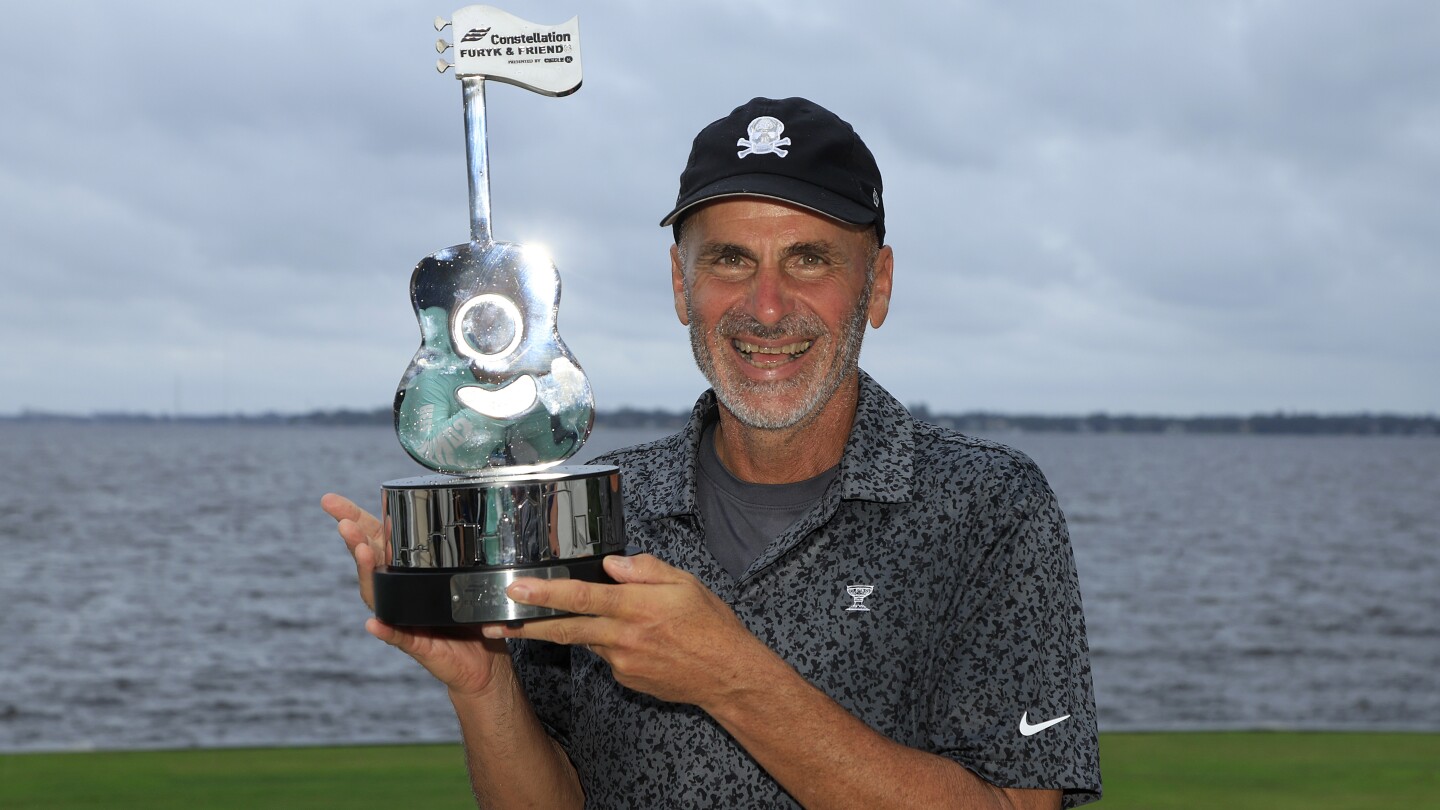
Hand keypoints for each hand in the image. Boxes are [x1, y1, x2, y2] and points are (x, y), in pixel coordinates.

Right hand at [320, 493, 509, 697]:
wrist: (482, 659)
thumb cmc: (468, 613)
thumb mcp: (461, 574)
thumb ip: (449, 550)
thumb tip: (447, 505)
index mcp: (404, 571)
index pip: (375, 540)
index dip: (354, 519)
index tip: (330, 501)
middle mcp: (396, 592)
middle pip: (368, 563)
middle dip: (355, 541)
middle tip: (344, 523)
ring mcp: (402, 618)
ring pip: (377, 594)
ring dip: (367, 572)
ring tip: (362, 551)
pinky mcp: (415, 644)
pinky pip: (397, 635)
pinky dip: (385, 629)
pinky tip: (373, 623)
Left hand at [483, 554, 782, 708]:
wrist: (727, 676)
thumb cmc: (710, 626)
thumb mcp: (685, 583)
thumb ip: (645, 569)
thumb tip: (611, 564)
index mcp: (635, 606)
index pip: (580, 596)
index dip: (544, 592)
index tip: (516, 588)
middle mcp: (623, 636)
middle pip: (564, 628)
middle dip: (526, 625)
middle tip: (496, 623)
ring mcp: (622, 662)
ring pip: (588, 639)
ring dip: (580, 629)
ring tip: (597, 619)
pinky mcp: (625, 679)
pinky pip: (607, 655)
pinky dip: (611, 643)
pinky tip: (638, 640)